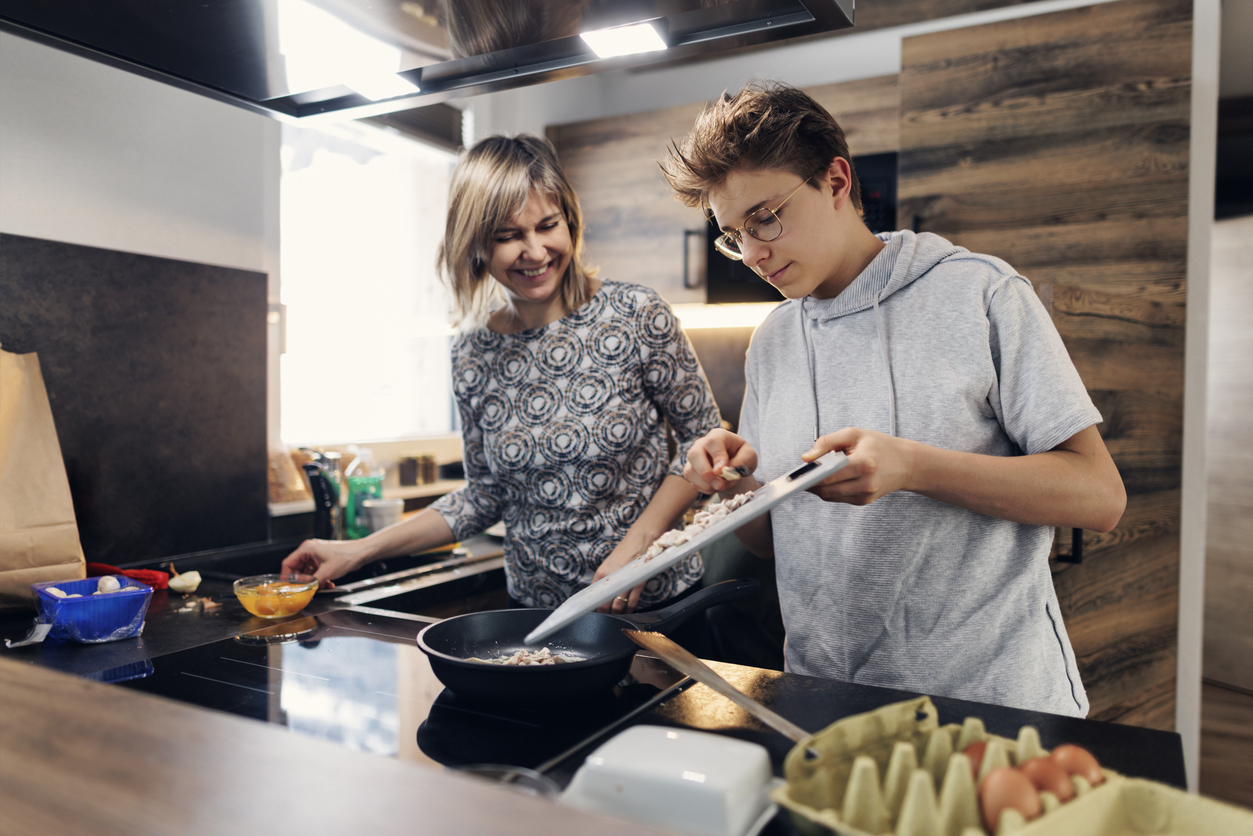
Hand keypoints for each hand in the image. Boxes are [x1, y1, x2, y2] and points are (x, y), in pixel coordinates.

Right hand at [280, 539, 368, 587]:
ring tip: (321, 588)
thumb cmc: (347, 556)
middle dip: (304, 581)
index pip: (288, 563)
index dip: (286, 577)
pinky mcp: (323, 560)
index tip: (288, 587)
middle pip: (298, 569)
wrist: (361, 553)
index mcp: (307, 549)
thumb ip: (313, 582)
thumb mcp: (327, 572)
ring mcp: (317, 555)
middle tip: (306, 590)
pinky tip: (328, 584)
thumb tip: (304, 591)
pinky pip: (316, 572)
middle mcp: (310, 550)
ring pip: (308, 572)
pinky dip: (320, 579)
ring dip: (314, 582)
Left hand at [592, 543, 645, 613]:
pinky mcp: (638, 583)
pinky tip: (628, 610)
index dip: (593, 606)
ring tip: (617, 615)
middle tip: (606, 615)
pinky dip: (629, 609)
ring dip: (617, 613)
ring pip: (618, 606)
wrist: (640, 540)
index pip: (593, 596)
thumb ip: (604, 578)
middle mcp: (611, 578)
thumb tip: (600, 594)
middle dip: (604, 612)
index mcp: (601, 573)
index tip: (594, 612)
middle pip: (604, 604)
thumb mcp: (609, 564)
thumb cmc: (624, 552)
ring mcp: (625, 582)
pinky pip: (632, 602)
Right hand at [684, 429, 757, 494]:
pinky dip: (706, 489)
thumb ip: (742, 461)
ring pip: (690, 471)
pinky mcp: (690, 470)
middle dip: (706, 473)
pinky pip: (693, 483)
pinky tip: (716, 486)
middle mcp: (701, 444)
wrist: (735, 466)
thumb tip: (728, 470)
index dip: (717, 457)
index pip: (712, 442)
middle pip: (694, 455)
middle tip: (720, 485)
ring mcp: (694, 458)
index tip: (722, 470)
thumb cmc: (742, 457)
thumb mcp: (749, 456)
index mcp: (718, 435)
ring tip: (722, 486)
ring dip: (707, 484)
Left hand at [801, 427, 916, 505]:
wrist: (907, 464)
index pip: (828, 475)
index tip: (794, 475)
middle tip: (797, 476)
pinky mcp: (864, 502)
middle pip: (826, 490)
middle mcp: (866, 483)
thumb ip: (827, 442)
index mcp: (864, 464)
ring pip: (830, 496)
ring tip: (810, 476)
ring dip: (817, 488)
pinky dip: (829, 490)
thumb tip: (805, 458)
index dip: (809, 476)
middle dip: (810, 483)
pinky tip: (826, 480)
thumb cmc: (879, 445)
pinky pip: (839, 498)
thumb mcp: (854, 434)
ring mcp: (866, 495)